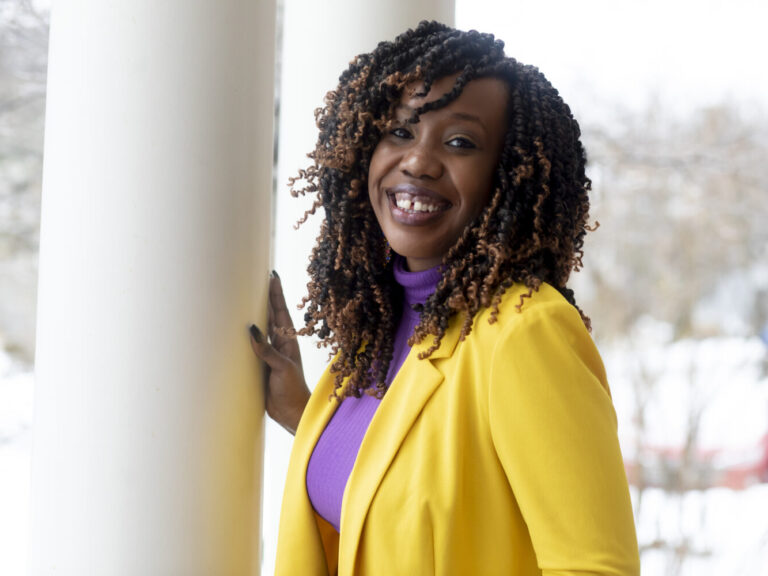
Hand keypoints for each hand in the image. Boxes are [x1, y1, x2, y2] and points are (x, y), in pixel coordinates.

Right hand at [249, 271, 309, 434]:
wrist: (291, 412)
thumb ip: (267, 350)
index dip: (276, 294)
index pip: (281, 311)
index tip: (272, 276)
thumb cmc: (292, 389)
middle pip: (270, 315)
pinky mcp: (260, 365)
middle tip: (255, 278)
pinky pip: (251, 346)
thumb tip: (252, 328)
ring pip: (260, 329)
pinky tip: (236, 329)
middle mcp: (279, 344)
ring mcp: (269, 354)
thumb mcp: (282, 368)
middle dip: (264, 297)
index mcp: (288, 341)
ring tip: (244, 296)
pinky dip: (245, 337)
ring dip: (253, 314)